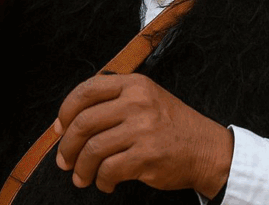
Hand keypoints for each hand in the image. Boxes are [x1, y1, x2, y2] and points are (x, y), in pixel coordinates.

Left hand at [53, 74, 232, 196]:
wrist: (208, 150)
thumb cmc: (171, 126)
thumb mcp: (146, 98)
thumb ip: (113, 102)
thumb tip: (68, 122)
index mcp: (133, 85)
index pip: (86, 91)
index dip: (65, 111)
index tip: (60, 128)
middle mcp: (137, 103)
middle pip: (84, 122)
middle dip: (67, 146)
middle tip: (64, 160)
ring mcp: (143, 129)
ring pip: (93, 149)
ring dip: (81, 168)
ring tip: (81, 177)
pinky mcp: (148, 155)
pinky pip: (110, 169)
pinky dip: (102, 180)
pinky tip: (105, 183)